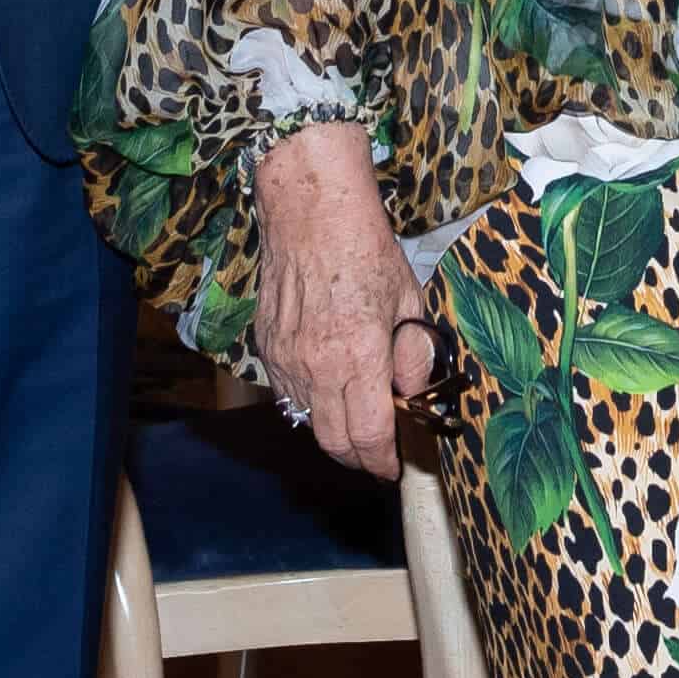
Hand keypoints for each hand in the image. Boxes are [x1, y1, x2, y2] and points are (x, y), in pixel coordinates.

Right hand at [253, 121, 434, 481]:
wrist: (309, 211)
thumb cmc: (365, 249)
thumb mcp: (408, 300)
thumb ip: (413, 356)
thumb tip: (413, 398)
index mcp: (357, 357)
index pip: (368, 436)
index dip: (382, 460)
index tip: (394, 466)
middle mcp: (315, 367)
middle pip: (333, 441)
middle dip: (358, 456)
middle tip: (377, 452)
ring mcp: (285, 359)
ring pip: (307, 420)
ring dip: (332, 430)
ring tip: (356, 418)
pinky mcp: (266, 347)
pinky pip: (287, 392)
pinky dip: (309, 402)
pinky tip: (328, 385)